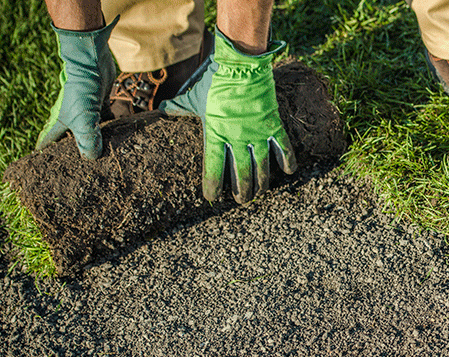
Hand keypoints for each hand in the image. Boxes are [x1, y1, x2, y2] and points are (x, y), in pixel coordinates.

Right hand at [36, 16, 116, 159]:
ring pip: (91, 132)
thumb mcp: (83, 120)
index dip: (44, 155)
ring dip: (98, 143)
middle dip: (75, 153)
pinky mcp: (100, 105)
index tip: (44, 169)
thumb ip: (87, 140)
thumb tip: (92, 157)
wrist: (92, 63)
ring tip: (107, 160)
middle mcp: (72, 119)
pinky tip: (122, 140)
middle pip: (71, 140)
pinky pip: (107, 122)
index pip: (47, 142)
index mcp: (60, 123)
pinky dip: (113, 130)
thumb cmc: (81, 91)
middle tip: (84, 169)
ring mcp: (87, 112)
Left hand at [160, 28, 296, 203]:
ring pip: (262, 167)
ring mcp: (257, 133)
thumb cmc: (215, 80)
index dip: (213, 188)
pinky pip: (283, 148)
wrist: (241, 63)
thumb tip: (161, 111)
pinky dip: (287, 161)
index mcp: (216, 134)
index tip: (212, 199)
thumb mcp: (194, 97)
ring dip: (261, 184)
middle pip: (241, 174)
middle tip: (241, 200)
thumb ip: (179, 108)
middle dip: (241, 192)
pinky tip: (288, 172)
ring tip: (259, 193)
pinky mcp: (273, 125)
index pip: (213, 170)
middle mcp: (237, 139)